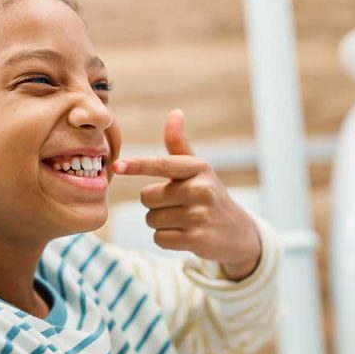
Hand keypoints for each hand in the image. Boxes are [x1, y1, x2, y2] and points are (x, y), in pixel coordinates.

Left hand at [112, 109, 260, 280]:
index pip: (162, 165)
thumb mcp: (197, 169)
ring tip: (184, 220)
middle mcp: (200, 189)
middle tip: (178, 205)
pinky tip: (185, 234)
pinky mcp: (197, 239)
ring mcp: (200, 215)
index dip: (138, 165)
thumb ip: (179, 144)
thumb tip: (175, 113)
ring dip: (160, 222)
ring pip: (151, 219)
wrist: (237, 232)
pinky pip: (159, 238)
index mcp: (199, 168)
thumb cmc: (208, 195)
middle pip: (147, 197)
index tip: (117, 166)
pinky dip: (167, 238)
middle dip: (155, 203)